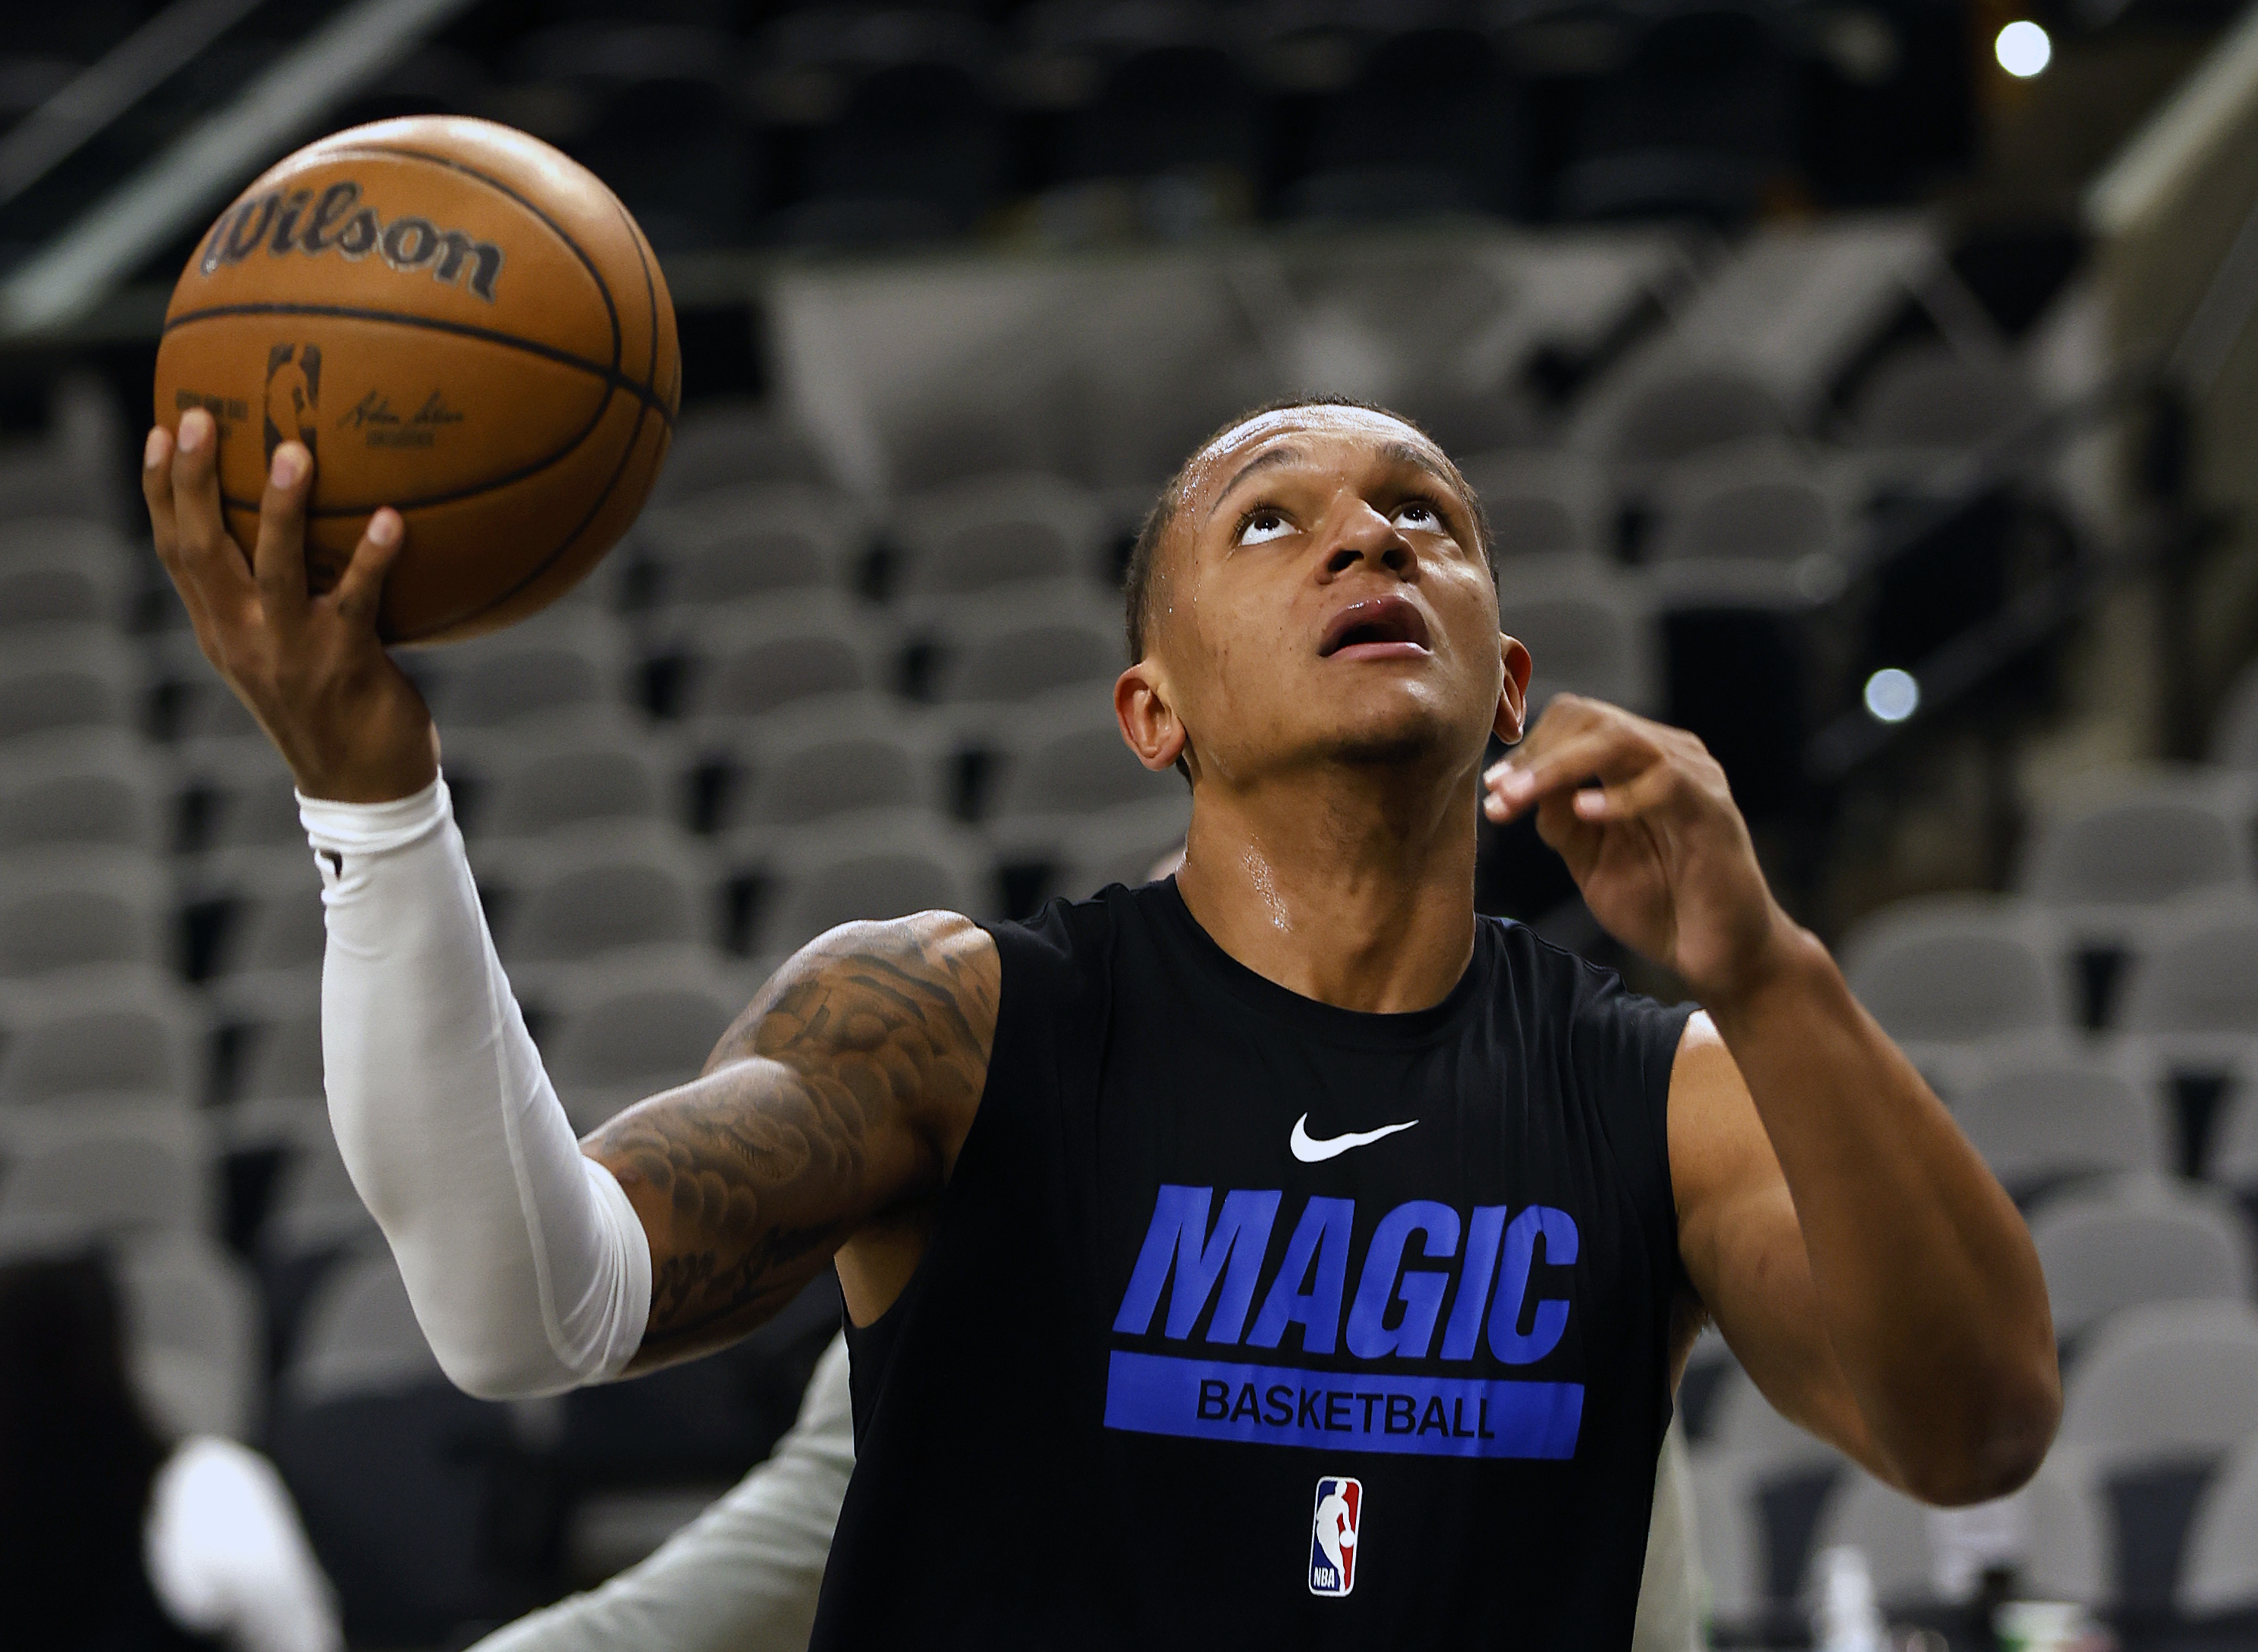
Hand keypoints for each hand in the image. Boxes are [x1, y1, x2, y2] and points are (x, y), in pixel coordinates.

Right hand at [144, 407, 436, 802]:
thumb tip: (298, 524)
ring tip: (294, 453)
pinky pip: (359, 601)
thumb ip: (278, 596)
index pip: (174, 551)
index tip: (160, 430)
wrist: (364, 787)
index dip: (161, 491)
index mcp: (221, 629)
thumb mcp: (285, 650)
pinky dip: (374, 557)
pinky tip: (394, 518)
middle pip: (201, 549)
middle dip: (192, 481)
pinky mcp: (346, 664)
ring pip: (274, 569)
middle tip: (198, 417)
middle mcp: (243, 637)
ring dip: (282, 510)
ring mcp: (291, 652)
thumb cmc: (334, 705)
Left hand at [1481, 695, 1798, 1005]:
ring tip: (1522, 798)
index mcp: (1636, 762)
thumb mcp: (1590, 859)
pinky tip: (1585, 812)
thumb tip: (1519, 787)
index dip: (1528, 750)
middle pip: (1593, 718)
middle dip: (1537, 754)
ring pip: (1621, 739)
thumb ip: (1559, 821)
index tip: (1492, 789)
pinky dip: (1618, 796)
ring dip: (1560, 767)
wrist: (1716, 953)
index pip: (1575, 722)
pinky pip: (1664, 781)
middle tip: (1500, 794)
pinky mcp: (1713, 809)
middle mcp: (1667, 755)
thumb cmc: (1658, 904)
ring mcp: (1694, 777)